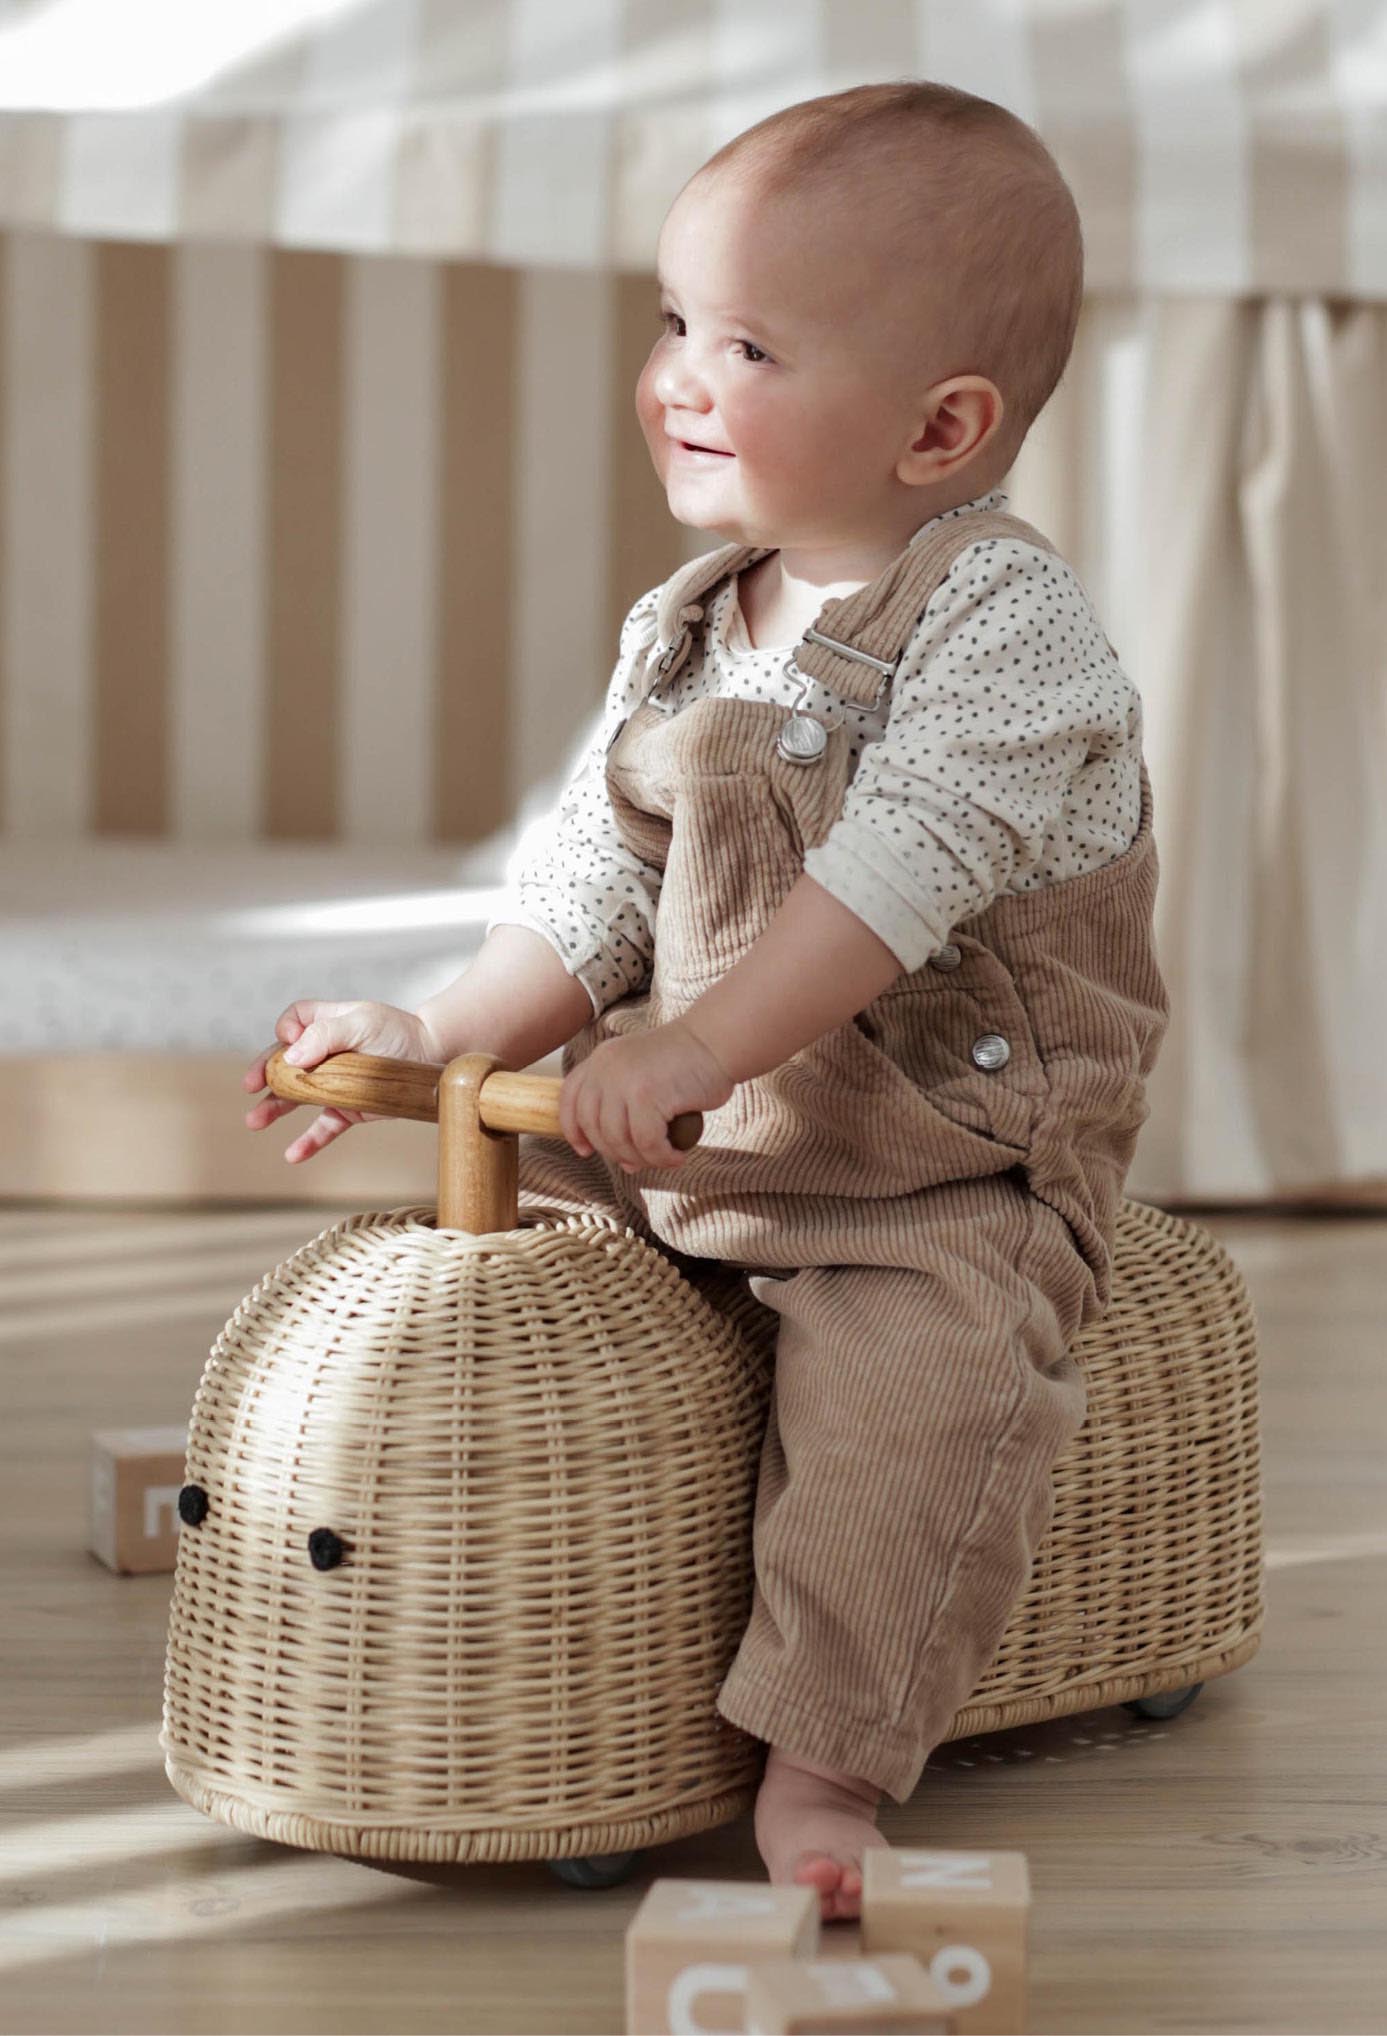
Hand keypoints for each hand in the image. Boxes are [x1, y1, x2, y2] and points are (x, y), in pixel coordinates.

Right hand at [242, 999, 442, 1163]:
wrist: (434, 1058)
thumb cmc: (400, 1033)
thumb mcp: (362, 1022)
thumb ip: (325, 1034)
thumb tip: (290, 1057)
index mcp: (326, 1024)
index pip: (294, 1021)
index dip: (287, 1030)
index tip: (292, 1040)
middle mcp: (325, 1053)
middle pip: (284, 1061)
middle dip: (263, 1071)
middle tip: (249, 1085)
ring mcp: (334, 1082)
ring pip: (295, 1096)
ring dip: (273, 1107)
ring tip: (254, 1121)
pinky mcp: (348, 1107)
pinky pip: (324, 1126)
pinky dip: (309, 1141)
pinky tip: (293, 1154)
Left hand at [558, 1018, 735, 1171]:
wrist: (717, 1041)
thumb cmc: (689, 1063)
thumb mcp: (643, 1076)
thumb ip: (626, 1110)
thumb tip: (625, 1162)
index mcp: (601, 1060)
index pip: (570, 1099)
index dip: (573, 1129)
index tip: (586, 1151)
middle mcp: (605, 1068)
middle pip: (593, 1127)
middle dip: (615, 1152)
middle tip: (641, 1161)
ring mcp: (623, 1081)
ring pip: (618, 1140)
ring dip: (642, 1158)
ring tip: (664, 1158)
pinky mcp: (646, 1095)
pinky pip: (647, 1143)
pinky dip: (662, 1157)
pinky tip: (678, 1156)